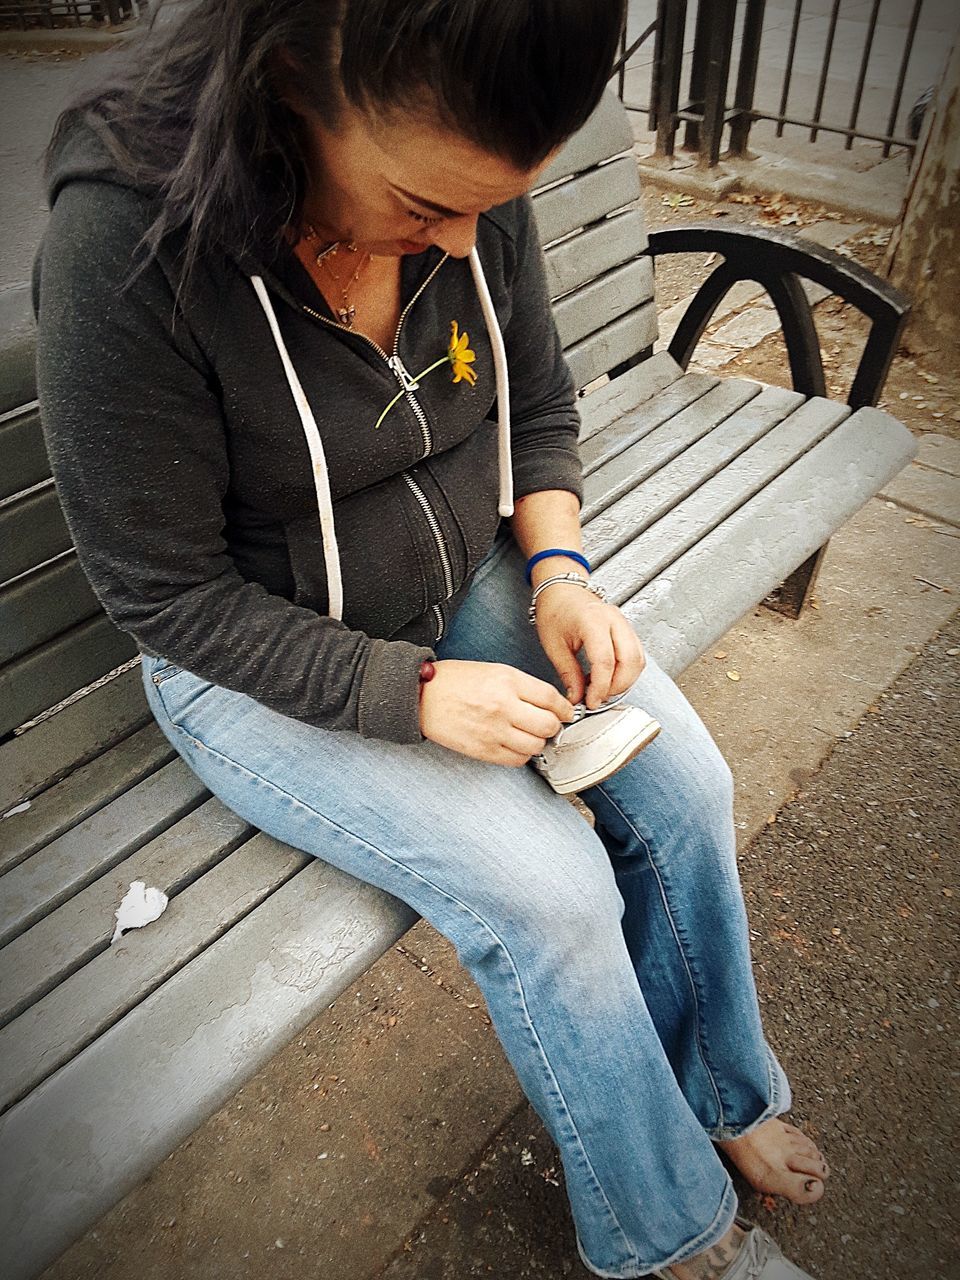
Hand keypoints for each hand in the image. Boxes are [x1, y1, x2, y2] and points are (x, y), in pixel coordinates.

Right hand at [419, 659, 576, 765]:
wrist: (422, 696)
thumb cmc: (456, 681)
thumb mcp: (494, 670)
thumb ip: (523, 686)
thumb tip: (550, 704)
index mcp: (508, 681)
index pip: (551, 699)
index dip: (565, 708)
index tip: (566, 712)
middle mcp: (504, 706)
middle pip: (548, 725)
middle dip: (553, 726)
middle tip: (548, 724)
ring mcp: (494, 730)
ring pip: (535, 746)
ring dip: (537, 742)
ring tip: (528, 735)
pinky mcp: (484, 750)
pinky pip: (517, 760)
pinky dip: (522, 755)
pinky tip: (514, 744)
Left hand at [533, 583, 645, 708]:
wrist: (562, 590)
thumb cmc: (555, 610)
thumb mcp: (554, 645)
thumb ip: (568, 673)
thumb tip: (577, 698)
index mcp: (592, 621)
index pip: (605, 661)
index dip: (600, 687)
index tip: (591, 701)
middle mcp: (614, 620)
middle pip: (630, 661)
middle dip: (617, 686)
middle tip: (598, 698)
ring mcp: (624, 623)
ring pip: (638, 659)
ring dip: (625, 681)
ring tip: (602, 689)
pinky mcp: (627, 629)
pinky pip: (636, 654)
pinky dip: (627, 671)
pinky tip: (609, 677)